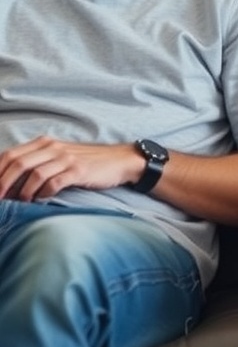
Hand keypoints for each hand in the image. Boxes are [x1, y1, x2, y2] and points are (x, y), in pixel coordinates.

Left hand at [0, 136, 141, 201]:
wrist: (118, 161)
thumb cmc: (85, 163)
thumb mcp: (58, 158)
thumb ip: (36, 164)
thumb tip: (9, 184)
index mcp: (44, 143)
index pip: (10, 154)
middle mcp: (52, 147)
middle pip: (17, 163)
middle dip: (2, 183)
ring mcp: (66, 158)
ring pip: (34, 173)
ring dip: (23, 192)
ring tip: (21, 203)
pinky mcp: (78, 170)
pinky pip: (54, 182)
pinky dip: (44, 194)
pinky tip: (42, 200)